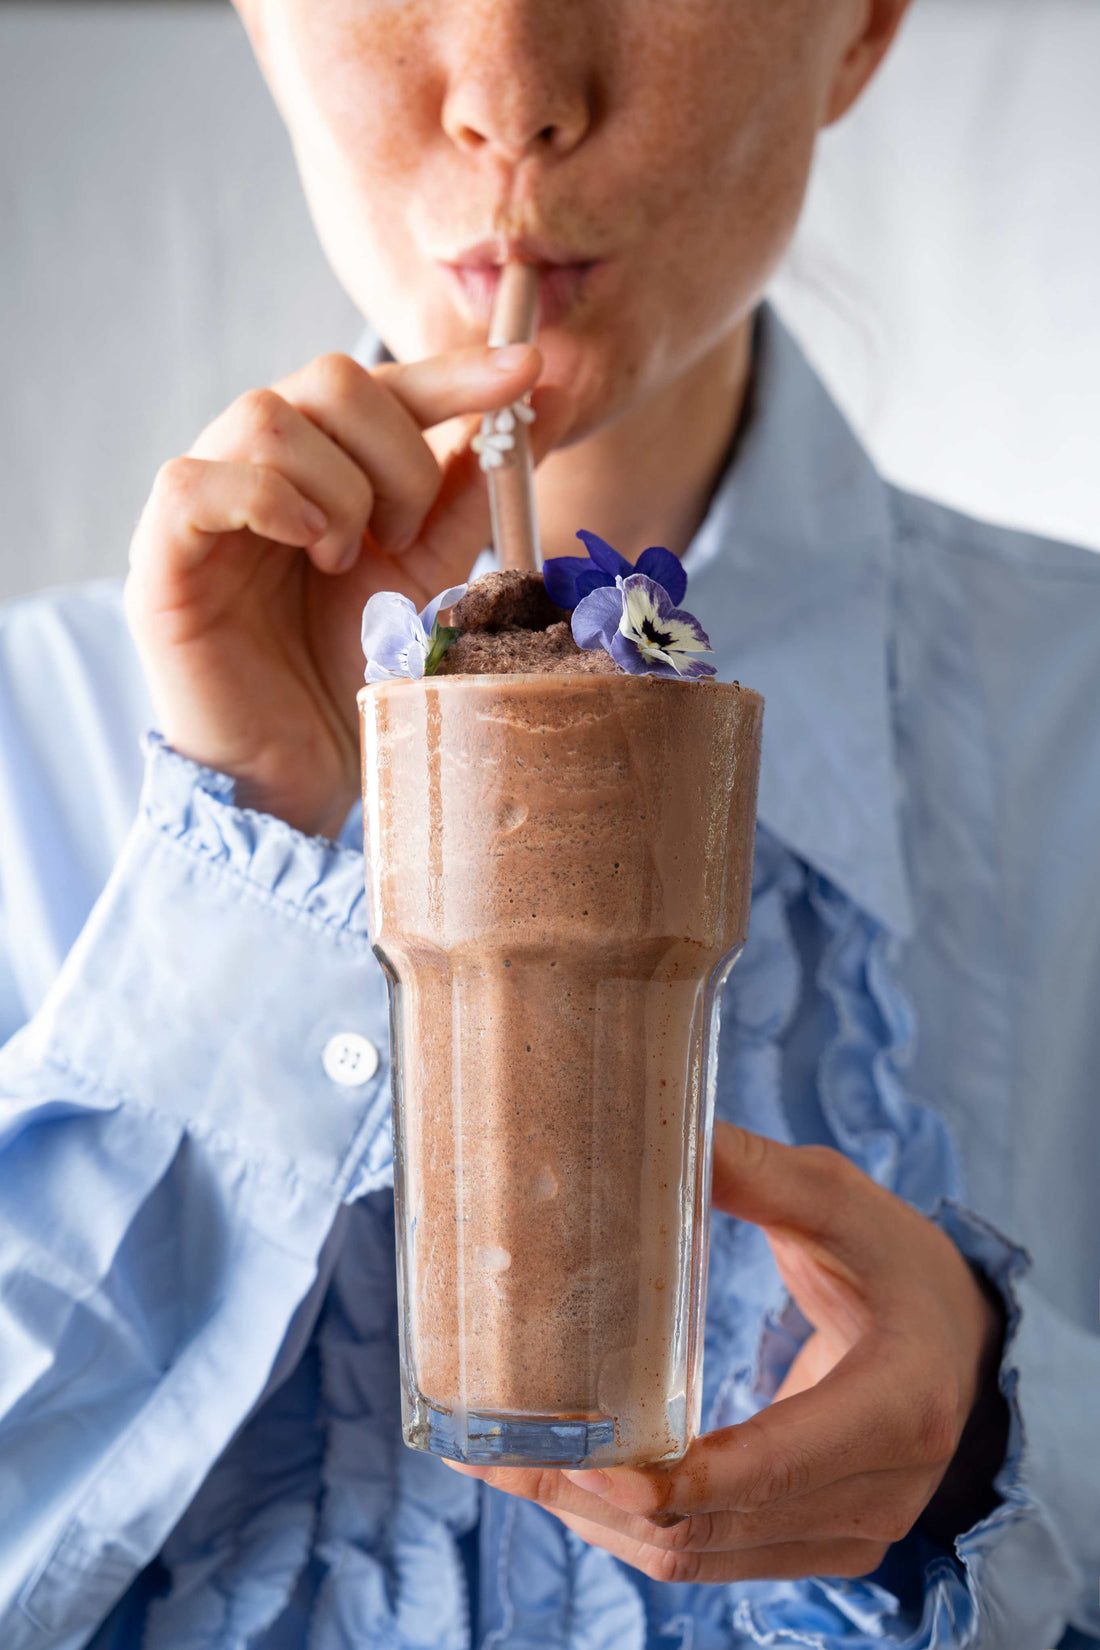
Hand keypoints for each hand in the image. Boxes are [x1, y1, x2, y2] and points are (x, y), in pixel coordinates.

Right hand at [125, 346, 571, 836]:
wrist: (301, 772)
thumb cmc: (353, 673)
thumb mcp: (428, 573)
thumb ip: (464, 494)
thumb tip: (533, 403)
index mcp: (318, 464)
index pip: (382, 386)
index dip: (453, 372)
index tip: (527, 368)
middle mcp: (256, 467)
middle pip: (327, 380)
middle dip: (396, 454)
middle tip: (405, 539)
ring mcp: (203, 505)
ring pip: (265, 417)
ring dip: (337, 489)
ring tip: (347, 562)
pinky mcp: (162, 555)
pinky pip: (196, 481)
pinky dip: (268, 501)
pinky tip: (309, 550)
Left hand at [447, 1123, 1006, 1582]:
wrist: (964, 1340)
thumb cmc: (899, 1262)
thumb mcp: (842, 1202)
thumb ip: (756, 1175)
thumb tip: (654, 1136)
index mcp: (897, 1405)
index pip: (775, 1467)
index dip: (677, 1476)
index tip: (589, 1458)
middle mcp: (878, 1492)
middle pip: (711, 1526)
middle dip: (594, 1496)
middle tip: (493, 1452)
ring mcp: (849, 1534)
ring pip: (696, 1557)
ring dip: (593, 1519)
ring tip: (499, 1465)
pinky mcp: (815, 1544)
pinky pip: (707, 1557)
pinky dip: (629, 1526)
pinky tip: (564, 1480)